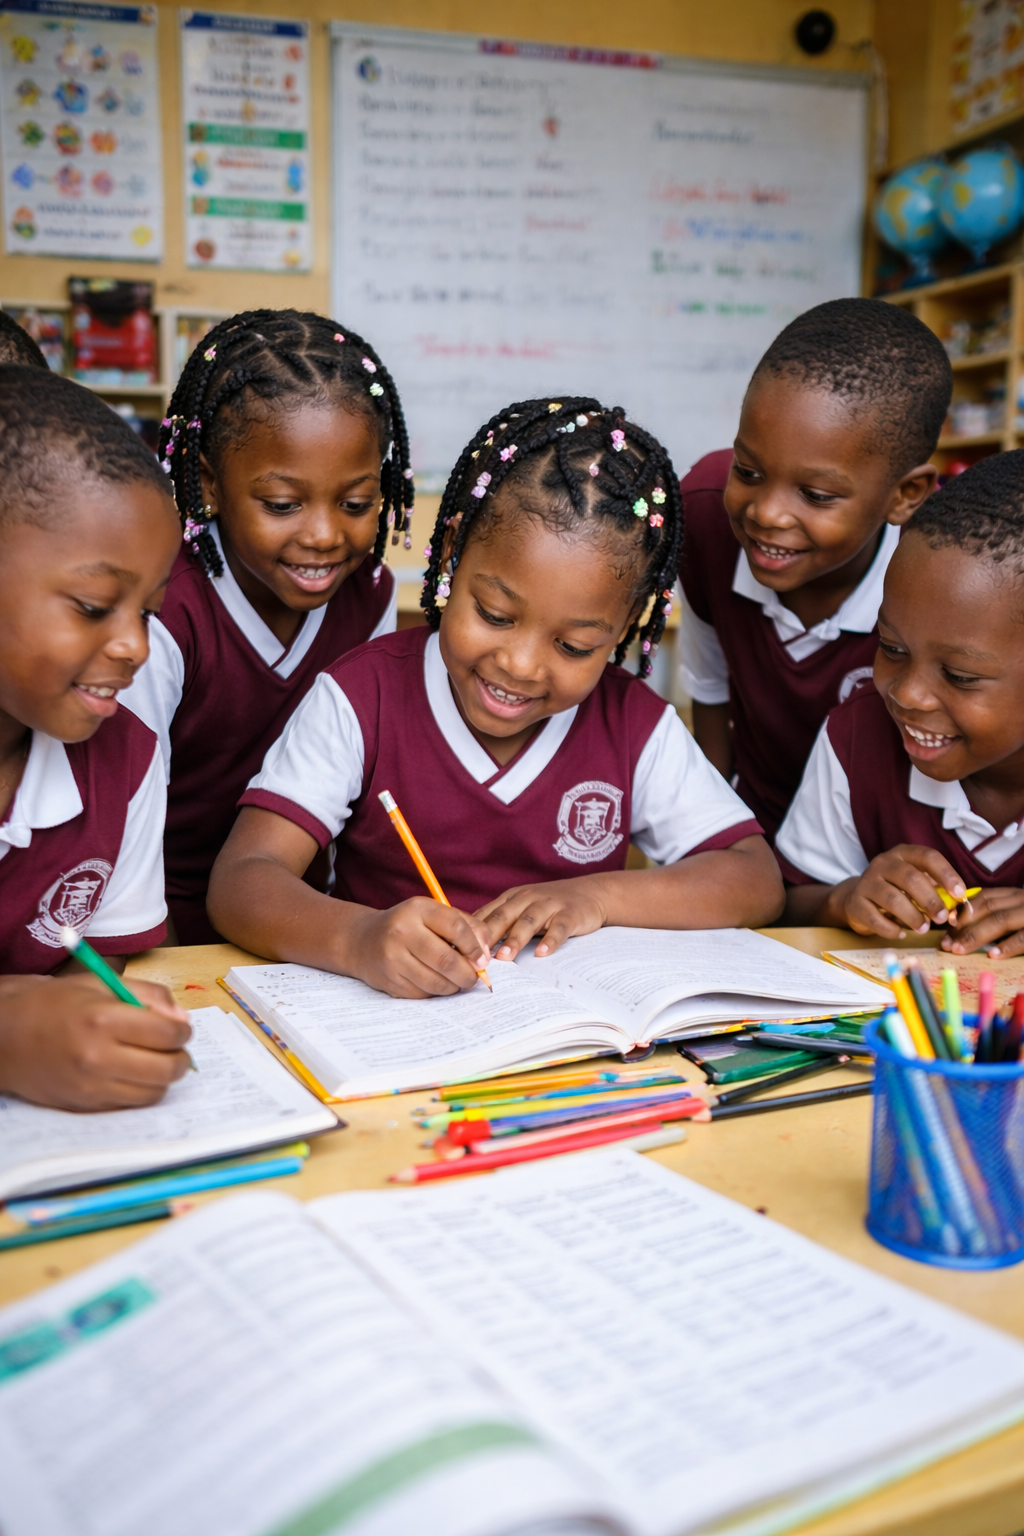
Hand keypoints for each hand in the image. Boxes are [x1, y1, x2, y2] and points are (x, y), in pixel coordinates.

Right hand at [0, 974, 192, 1110]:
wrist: (7, 1037)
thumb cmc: (55, 1005)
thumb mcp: (102, 983)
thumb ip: (149, 995)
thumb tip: (182, 1020)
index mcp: (104, 1020)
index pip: (168, 1034)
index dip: (183, 1030)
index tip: (180, 1028)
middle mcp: (99, 1057)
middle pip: (167, 1069)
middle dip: (180, 1057)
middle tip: (175, 1048)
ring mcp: (92, 1087)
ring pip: (153, 1093)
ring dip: (163, 1077)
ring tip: (155, 1060)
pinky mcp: (86, 1106)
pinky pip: (131, 1104)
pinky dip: (140, 1090)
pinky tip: (132, 1073)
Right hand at [346, 898, 492, 998]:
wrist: (362, 941)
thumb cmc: (408, 926)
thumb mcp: (433, 914)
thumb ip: (465, 926)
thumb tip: (486, 952)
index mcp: (417, 909)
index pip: (456, 928)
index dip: (475, 947)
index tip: (482, 959)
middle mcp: (402, 932)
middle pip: (447, 960)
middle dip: (468, 974)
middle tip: (474, 977)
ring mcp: (393, 958)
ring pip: (437, 982)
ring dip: (454, 986)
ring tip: (457, 980)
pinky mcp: (390, 982)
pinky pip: (424, 993)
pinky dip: (437, 992)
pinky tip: (435, 982)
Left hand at [475, 878, 607, 960]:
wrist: (590, 893)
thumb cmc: (549, 906)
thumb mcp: (521, 907)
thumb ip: (499, 922)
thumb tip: (468, 945)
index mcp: (511, 899)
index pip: (486, 915)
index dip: (471, 933)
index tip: (458, 952)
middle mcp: (527, 899)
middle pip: (503, 917)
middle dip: (488, 937)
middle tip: (476, 958)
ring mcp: (549, 905)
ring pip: (528, 921)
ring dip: (516, 939)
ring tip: (505, 957)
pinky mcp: (569, 914)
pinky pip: (559, 928)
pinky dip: (550, 940)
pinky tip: (543, 953)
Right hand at [840, 845, 969, 939]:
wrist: (856, 899)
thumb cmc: (895, 891)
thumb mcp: (915, 883)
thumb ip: (936, 890)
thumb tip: (959, 905)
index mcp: (903, 854)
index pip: (928, 857)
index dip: (947, 875)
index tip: (960, 894)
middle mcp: (883, 863)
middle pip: (911, 878)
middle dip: (931, 900)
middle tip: (942, 918)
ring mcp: (866, 882)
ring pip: (893, 899)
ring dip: (913, 917)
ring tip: (923, 928)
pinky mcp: (855, 903)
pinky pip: (875, 918)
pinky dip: (892, 929)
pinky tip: (900, 933)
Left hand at [940, 887, 1023, 956]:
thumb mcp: (1016, 915)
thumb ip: (995, 918)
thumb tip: (961, 931)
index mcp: (1014, 896)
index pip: (984, 898)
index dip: (963, 910)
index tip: (947, 924)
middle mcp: (1022, 900)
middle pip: (987, 908)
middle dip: (963, 925)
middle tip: (946, 943)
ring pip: (1000, 920)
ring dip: (976, 936)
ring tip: (959, 949)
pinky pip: (1023, 937)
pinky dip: (1007, 946)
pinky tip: (992, 955)